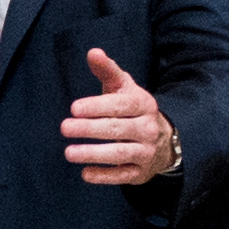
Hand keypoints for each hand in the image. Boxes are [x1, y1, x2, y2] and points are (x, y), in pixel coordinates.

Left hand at [62, 49, 176, 185]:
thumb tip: (93, 52)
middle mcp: (148, 128)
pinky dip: (104, 176)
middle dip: (89, 129)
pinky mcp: (140, 172)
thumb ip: (107, 71)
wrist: (164, 140)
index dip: (97, 106)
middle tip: (64, 127)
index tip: (74, 108)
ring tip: (68, 153)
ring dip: (93, 154)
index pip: (120, 105)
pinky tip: (85, 173)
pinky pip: (122, 176)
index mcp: (143, 104)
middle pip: (117, 129)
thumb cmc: (132, 109)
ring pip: (119, 154)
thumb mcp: (124, 88)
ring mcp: (146, 152)